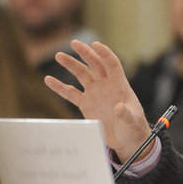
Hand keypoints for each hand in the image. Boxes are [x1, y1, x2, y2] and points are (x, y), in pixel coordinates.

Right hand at [44, 40, 151, 161]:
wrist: (126, 140)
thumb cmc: (134, 129)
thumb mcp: (132, 122)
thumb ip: (126, 115)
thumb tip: (119, 107)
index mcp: (120, 86)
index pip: (112, 65)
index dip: (105, 54)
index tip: (96, 44)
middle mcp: (107, 86)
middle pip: (95, 65)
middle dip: (85, 53)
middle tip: (74, 43)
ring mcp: (95, 93)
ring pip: (82, 74)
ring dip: (71, 64)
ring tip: (59, 55)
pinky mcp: (86, 104)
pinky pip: (71, 93)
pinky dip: (60, 87)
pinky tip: (48, 80)